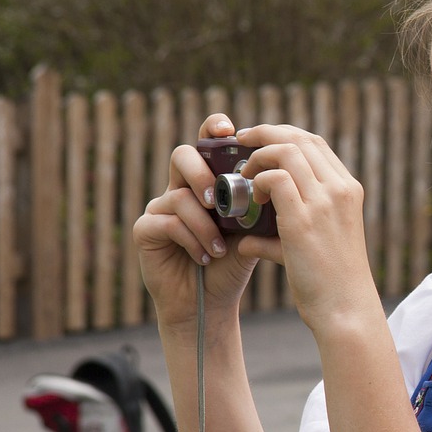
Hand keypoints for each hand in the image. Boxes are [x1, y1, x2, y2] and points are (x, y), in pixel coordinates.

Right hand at [133, 114, 256, 329]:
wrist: (211, 301)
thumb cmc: (234, 262)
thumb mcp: (254, 229)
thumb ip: (262, 202)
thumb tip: (285, 178)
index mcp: (208, 180)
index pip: (207, 143)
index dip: (213, 129)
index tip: (228, 130)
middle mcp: (181, 187)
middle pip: (183, 156)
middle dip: (201, 173)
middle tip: (217, 198)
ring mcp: (160, 207)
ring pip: (178, 195)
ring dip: (204, 224)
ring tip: (221, 248)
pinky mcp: (146, 230)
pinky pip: (167, 223)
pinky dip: (192, 240)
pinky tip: (206, 257)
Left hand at [228, 123, 376, 333]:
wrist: (345, 310)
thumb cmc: (330, 283)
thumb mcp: (316, 247)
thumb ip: (281, 235)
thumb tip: (247, 241)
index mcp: (348, 190)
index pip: (315, 143)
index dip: (283, 135)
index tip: (259, 144)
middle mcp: (340, 189)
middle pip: (300, 138)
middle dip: (265, 134)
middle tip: (240, 143)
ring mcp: (324, 202)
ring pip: (286, 151)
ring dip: (258, 156)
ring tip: (244, 174)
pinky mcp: (304, 220)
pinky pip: (275, 178)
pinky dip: (257, 181)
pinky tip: (251, 199)